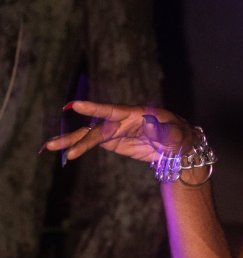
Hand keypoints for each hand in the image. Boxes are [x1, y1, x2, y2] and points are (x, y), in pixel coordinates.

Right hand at [40, 100, 192, 165]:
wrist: (177, 146)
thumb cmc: (178, 134)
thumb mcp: (174, 133)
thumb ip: (162, 129)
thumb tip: (149, 122)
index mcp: (135, 113)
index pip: (112, 110)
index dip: (94, 109)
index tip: (75, 106)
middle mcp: (120, 120)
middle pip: (95, 127)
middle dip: (76, 136)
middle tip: (55, 142)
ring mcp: (115, 130)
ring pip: (89, 135)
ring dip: (71, 141)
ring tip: (50, 146)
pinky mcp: (113, 141)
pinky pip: (93, 143)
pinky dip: (79, 147)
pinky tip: (65, 151)